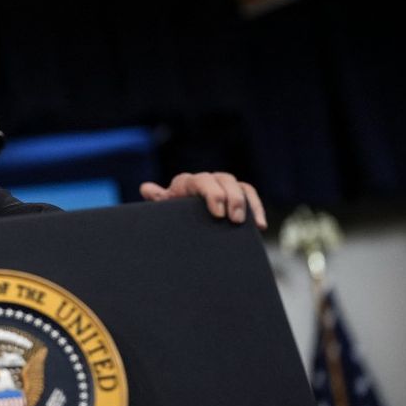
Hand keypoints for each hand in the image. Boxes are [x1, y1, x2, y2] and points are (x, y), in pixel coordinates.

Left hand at [140, 172, 266, 228]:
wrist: (180, 225)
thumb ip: (158, 199)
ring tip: (246, 223)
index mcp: (187, 183)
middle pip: (223, 179)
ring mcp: (223, 187)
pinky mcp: (236, 197)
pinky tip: (259, 226)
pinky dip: (256, 209)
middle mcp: (207, 181)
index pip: (201, 180)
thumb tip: (146, 188)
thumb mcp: (164, 210)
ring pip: (239, 186)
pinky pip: (250, 196)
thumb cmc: (170, 217)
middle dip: (231, 198)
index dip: (212, 193)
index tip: (218, 213)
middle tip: (234, 219)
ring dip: (245, 203)